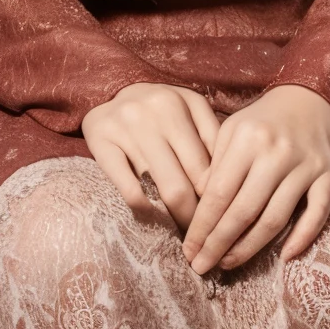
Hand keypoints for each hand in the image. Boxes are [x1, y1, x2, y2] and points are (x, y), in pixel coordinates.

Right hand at [81, 82, 218, 232]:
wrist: (111, 89)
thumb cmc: (161, 109)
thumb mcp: (191, 109)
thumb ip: (213, 139)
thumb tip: (229, 188)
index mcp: (179, 103)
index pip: (205, 169)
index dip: (214, 203)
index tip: (217, 223)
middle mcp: (151, 112)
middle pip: (182, 186)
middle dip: (194, 220)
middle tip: (200, 239)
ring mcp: (124, 126)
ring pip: (157, 190)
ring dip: (172, 220)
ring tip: (181, 235)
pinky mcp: (100, 140)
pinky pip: (127, 188)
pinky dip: (144, 210)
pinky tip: (152, 218)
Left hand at [180, 84, 329, 275]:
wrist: (310, 99)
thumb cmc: (262, 120)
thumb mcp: (233, 128)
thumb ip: (216, 164)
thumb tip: (199, 208)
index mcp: (247, 139)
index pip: (219, 192)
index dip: (202, 226)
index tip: (188, 249)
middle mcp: (276, 153)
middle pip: (244, 211)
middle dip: (219, 243)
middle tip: (202, 266)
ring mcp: (305, 166)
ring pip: (275, 219)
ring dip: (250, 248)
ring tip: (229, 263)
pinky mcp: (329, 176)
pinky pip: (317, 214)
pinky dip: (302, 238)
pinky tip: (283, 258)